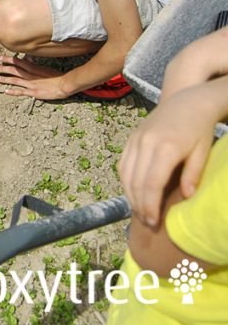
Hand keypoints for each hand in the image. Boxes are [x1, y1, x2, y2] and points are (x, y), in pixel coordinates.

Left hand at [0, 55, 68, 99]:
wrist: (64, 84)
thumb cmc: (57, 76)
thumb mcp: (45, 68)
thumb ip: (35, 65)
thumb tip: (28, 60)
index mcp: (34, 68)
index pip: (18, 62)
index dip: (9, 60)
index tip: (1, 57)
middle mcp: (30, 75)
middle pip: (14, 70)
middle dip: (4, 68)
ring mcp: (31, 84)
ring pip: (15, 80)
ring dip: (5, 79)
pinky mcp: (33, 92)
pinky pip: (21, 92)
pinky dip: (13, 92)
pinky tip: (6, 91)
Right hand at [118, 91, 213, 228]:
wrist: (187, 102)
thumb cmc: (199, 129)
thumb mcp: (202, 152)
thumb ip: (193, 174)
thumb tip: (186, 197)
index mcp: (165, 148)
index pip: (152, 183)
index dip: (151, 205)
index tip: (154, 222)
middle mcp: (145, 143)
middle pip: (136, 181)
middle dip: (139, 205)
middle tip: (147, 223)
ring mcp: (135, 140)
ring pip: (125, 174)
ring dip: (130, 195)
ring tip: (139, 212)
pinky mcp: (131, 138)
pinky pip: (123, 164)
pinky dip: (125, 181)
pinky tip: (133, 193)